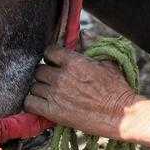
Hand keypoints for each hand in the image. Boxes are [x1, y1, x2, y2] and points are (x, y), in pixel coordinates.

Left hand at [23, 46, 142, 138]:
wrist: (120, 114)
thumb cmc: (117, 89)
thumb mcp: (107, 62)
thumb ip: (91, 46)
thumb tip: (83, 34)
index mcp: (74, 62)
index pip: (49, 52)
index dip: (51, 56)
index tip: (55, 62)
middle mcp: (61, 76)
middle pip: (39, 70)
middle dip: (45, 73)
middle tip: (52, 79)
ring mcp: (55, 94)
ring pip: (33, 86)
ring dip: (40, 88)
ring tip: (49, 93)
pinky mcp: (52, 112)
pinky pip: (29, 103)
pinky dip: (32, 103)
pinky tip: (41, 103)